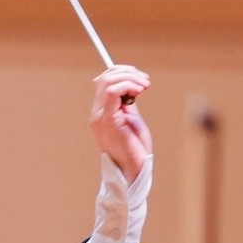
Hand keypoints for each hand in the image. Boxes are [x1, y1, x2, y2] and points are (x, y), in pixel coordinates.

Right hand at [89, 65, 151, 179]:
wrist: (133, 170)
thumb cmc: (134, 149)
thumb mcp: (131, 119)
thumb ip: (126, 103)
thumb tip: (130, 85)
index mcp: (101, 112)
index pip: (103, 81)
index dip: (121, 72)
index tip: (140, 79)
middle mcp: (97, 113)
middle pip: (104, 78)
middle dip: (127, 72)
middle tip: (145, 81)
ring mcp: (100, 117)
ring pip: (107, 81)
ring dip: (129, 77)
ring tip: (145, 85)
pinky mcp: (108, 120)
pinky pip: (111, 92)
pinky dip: (127, 85)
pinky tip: (139, 91)